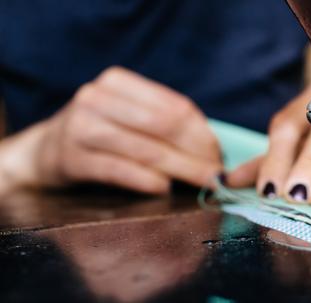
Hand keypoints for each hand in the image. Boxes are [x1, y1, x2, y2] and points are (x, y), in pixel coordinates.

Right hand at [0, 67, 221, 193]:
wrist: (46, 150)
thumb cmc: (101, 133)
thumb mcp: (129, 116)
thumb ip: (164, 124)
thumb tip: (212, 150)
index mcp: (118, 82)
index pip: (175, 108)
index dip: (203, 135)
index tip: (219, 157)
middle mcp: (97, 98)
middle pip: (164, 127)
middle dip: (196, 155)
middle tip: (216, 176)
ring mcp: (80, 126)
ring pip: (146, 150)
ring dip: (181, 170)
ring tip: (201, 184)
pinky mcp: (71, 158)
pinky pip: (120, 170)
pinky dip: (148, 181)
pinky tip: (165, 189)